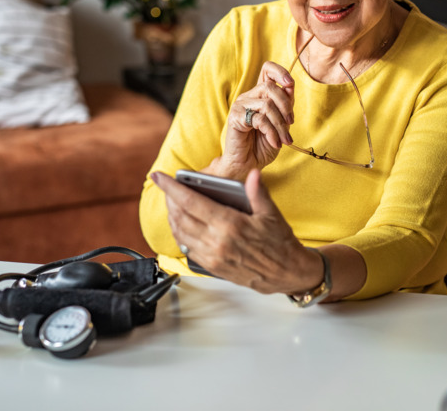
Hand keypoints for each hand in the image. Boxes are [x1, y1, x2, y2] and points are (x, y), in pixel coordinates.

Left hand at [151, 169, 323, 294]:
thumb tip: (252, 174)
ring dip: (172, 217)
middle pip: (180, 216)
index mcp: (230, 224)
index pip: (191, 201)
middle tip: (166, 188)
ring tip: (172, 204)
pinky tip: (182, 226)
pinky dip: (180, 234)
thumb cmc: (280, 243)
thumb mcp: (271, 213)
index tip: (159, 177)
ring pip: (180, 233)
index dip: (171, 187)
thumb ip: (257, 192)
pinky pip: (188, 248)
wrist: (287, 273)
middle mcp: (217, 242)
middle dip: (169, 199)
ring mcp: (213, 256)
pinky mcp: (212, 267)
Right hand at [209, 62, 294, 179]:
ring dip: (280, 125)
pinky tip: (274, 142)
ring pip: (267, 104)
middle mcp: (249, 97)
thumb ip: (285, 105)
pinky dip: (271, 132)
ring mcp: (240, 106)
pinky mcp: (235, 118)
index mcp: (260, 95)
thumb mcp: (281, 124)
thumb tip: (290, 86)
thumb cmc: (263, 145)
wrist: (248, 164)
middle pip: (270, 87)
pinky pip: (260, 119)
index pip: (267, 70)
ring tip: (284, 139)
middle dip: (286, 107)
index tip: (290, 84)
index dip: (280, 72)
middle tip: (290, 124)